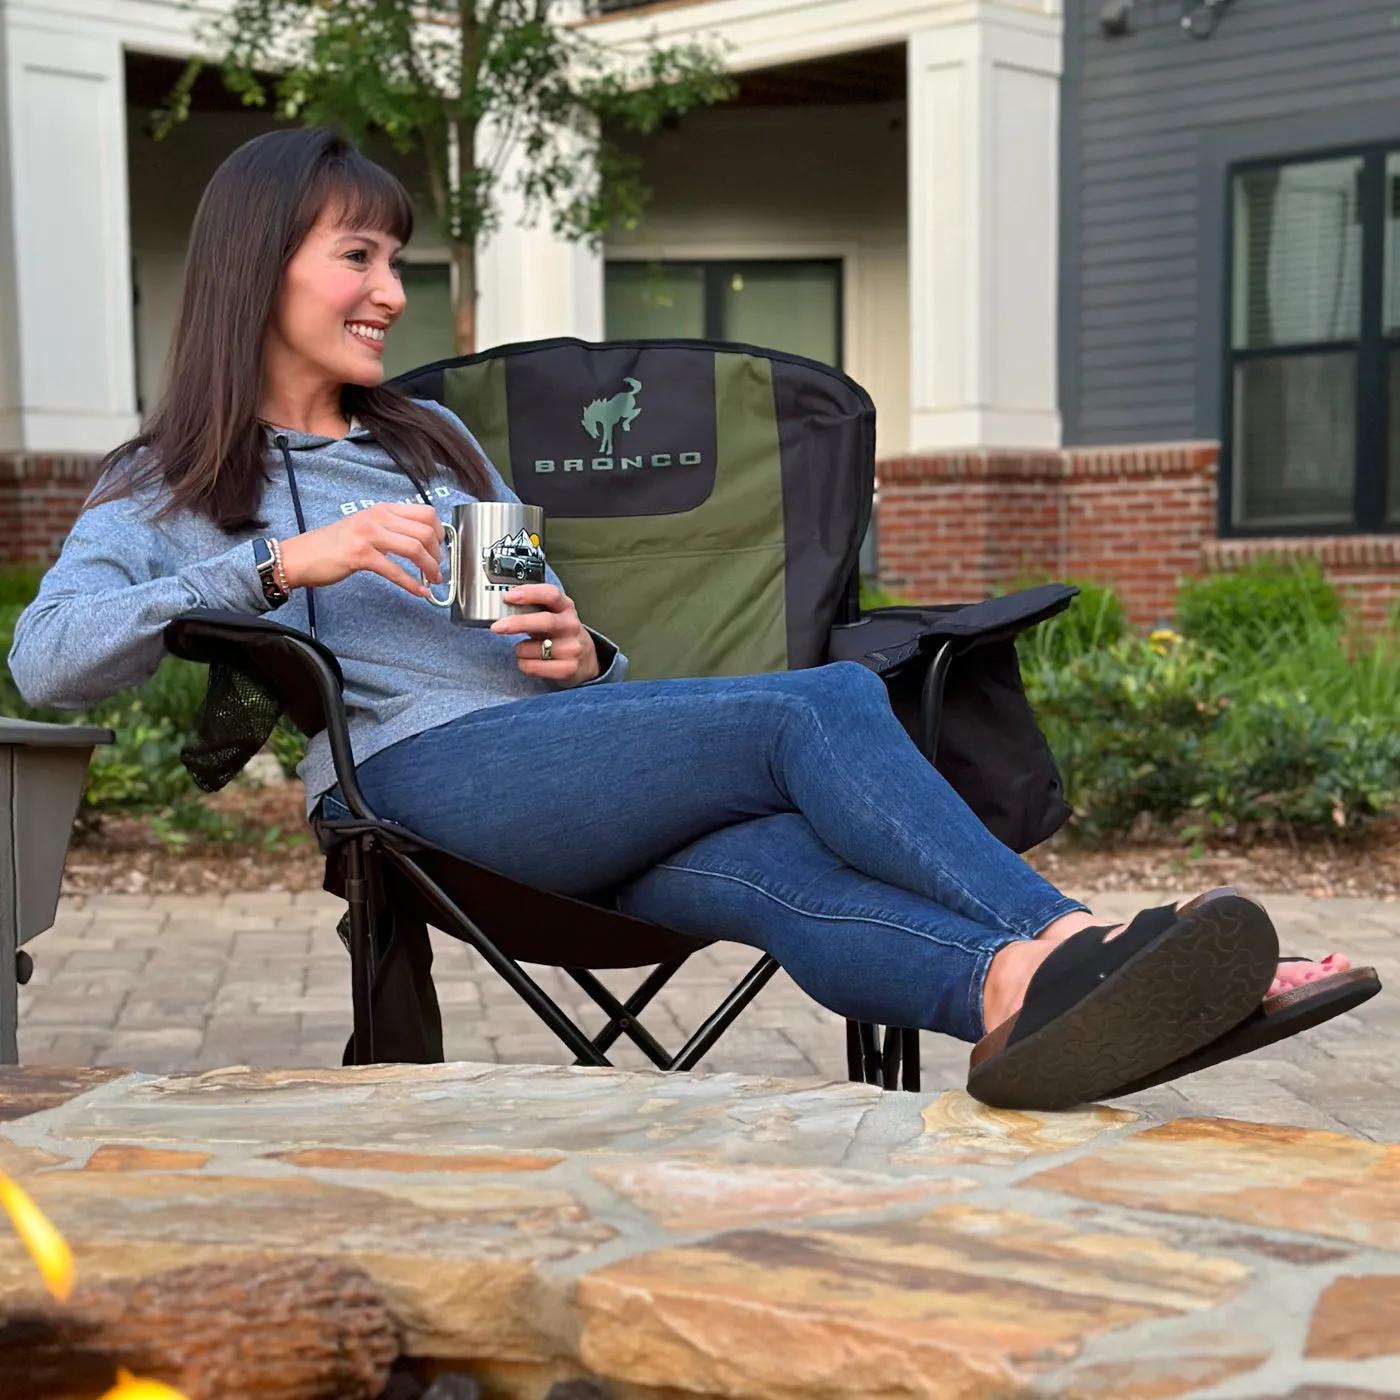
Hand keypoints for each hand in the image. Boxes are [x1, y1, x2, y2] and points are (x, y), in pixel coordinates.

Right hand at [277, 503, 443, 597]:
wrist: (301, 555)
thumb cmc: (334, 545)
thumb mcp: (366, 527)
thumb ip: (391, 529)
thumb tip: (420, 541)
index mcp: (382, 509)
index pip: (425, 512)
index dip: (441, 532)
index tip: (441, 548)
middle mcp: (377, 517)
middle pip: (425, 531)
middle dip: (438, 553)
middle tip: (438, 569)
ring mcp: (368, 535)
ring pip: (414, 548)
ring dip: (430, 568)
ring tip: (434, 580)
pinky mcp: (360, 555)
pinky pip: (395, 570)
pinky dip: (412, 584)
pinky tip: (420, 592)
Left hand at [490, 583, 599, 685]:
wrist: (585, 660)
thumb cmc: (559, 633)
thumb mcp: (553, 615)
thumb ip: (533, 608)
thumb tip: (503, 605)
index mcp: (565, 607)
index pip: (551, 594)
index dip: (530, 593)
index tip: (509, 596)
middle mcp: (571, 626)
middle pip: (545, 621)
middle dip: (518, 623)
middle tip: (497, 627)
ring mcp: (572, 648)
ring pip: (535, 648)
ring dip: (520, 649)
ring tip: (523, 649)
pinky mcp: (569, 668)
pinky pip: (535, 667)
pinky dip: (524, 664)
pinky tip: (527, 661)